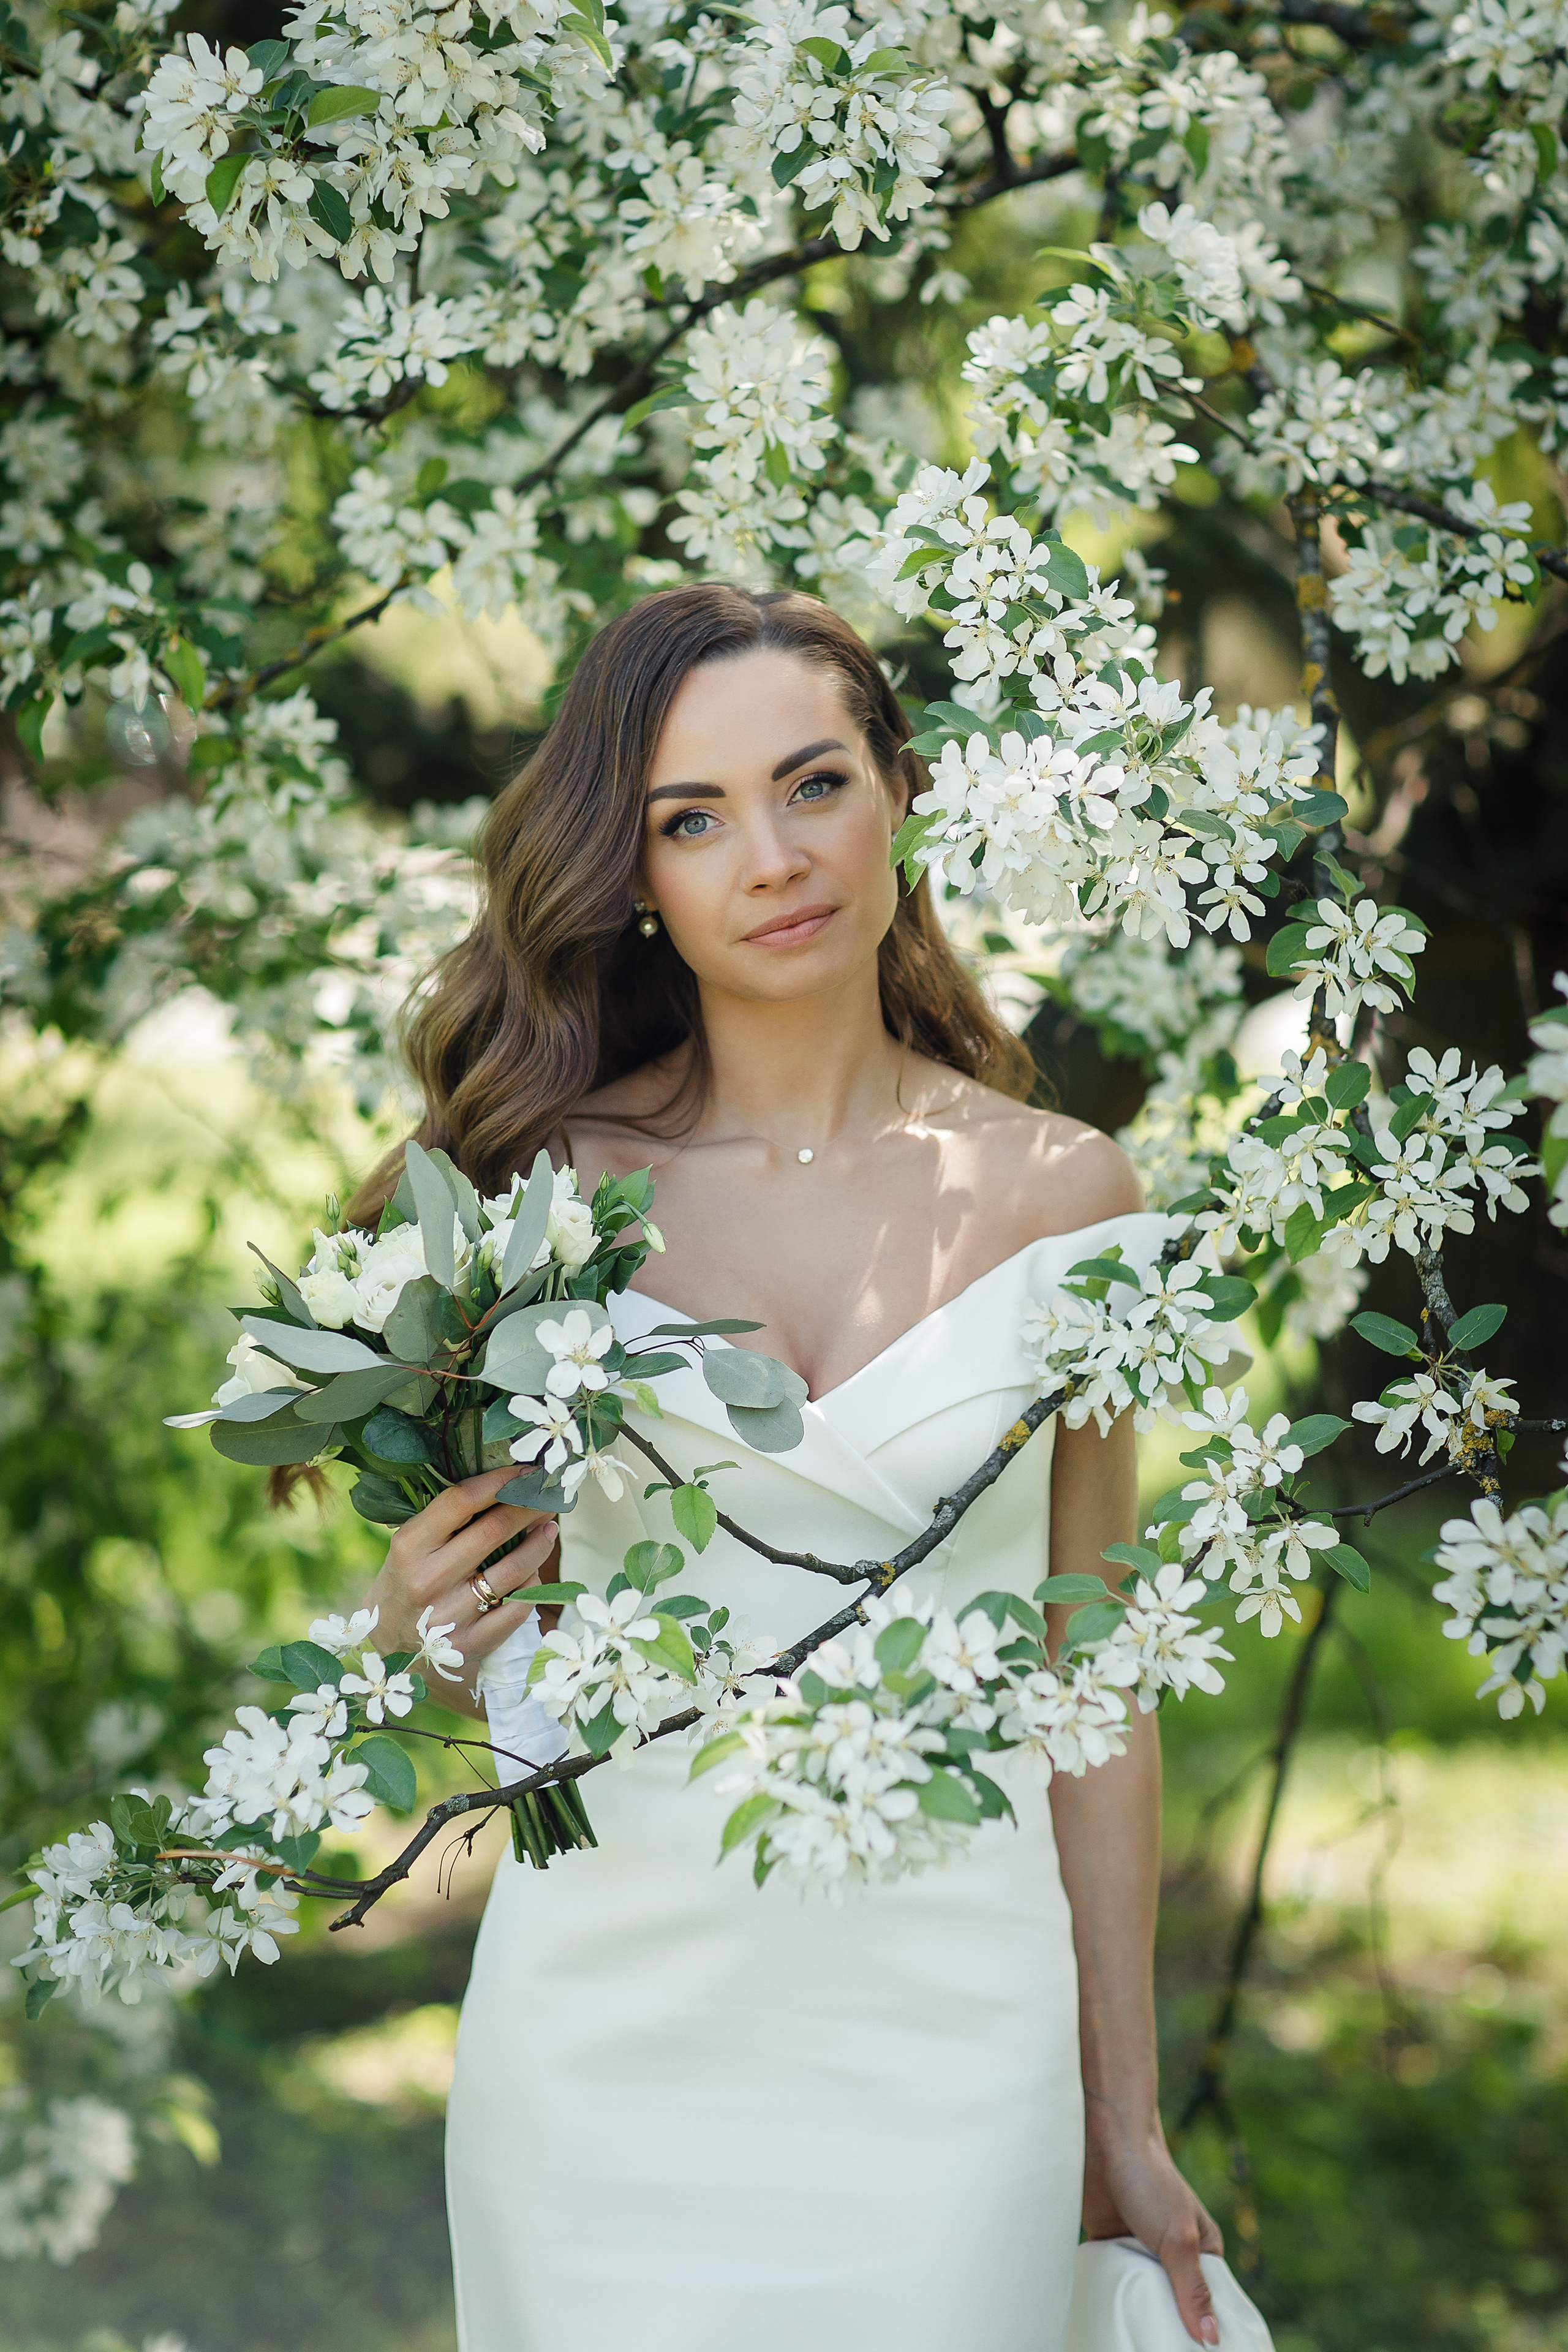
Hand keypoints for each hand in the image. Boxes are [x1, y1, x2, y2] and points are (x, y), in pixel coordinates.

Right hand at [364, 1469, 559, 1708]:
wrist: (385, 1643)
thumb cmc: (406, 1580)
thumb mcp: (410, 1545)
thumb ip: (447, 1519)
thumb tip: (505, 1484)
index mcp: (409, 1546)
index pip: (462, 1500)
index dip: (500, 1481)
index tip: (526, 1473)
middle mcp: (427, 1579)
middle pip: (494, 1531)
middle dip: (529, 1509)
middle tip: (547, 1499)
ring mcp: (448, 1616)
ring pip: (514, 1571)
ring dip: (540, 1545)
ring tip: (548, 1531)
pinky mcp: (467, 1645)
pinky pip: (516, 1610)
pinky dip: (531, 1588)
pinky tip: (534, 1574)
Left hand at [1083, 2121, 1224, 2346]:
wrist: (1103, 2138)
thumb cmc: (1150, 2178)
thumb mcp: (1178, 2238)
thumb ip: (1191, 2289)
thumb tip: (1211, 2338)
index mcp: (1201, 2250)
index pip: (1209, 2303)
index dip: (1204, 2330)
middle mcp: (1172, 2253)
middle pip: (1172, 2304)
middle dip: (1166, 2325)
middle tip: (1155, 2350)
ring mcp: (1139, 2249)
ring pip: (1140, 2296)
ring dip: (1136, 2311)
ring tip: (1133, 2342)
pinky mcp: (1110, 2245)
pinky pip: (1113, 2283)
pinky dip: (1111, 2297)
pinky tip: (1108, 2319)